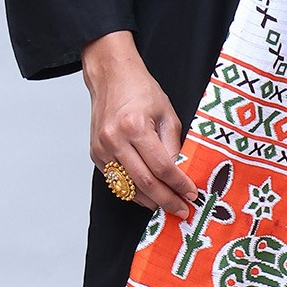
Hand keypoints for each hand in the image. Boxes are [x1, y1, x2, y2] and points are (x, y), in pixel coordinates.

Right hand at [81, 32, 199, 214]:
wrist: (111, 77)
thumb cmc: (140, 90)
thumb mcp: (168, 114)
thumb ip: (173, 145)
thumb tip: (180, 174)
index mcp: (135, 127)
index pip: (162, 167)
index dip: (179, 185)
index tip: (191, 195)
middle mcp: (115, 140)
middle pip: (145, 183)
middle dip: (166, 200)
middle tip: (182, 209)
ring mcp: (102, 149)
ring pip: (129, 187)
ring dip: (150, 201)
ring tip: (167, 206)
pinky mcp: (96, 154)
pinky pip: (116, 181)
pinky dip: (133, 191)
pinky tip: (148, 195)